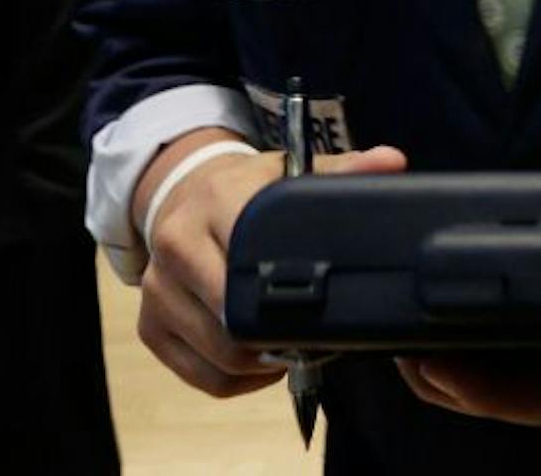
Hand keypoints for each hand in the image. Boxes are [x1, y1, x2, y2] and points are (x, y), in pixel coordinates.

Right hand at [134, 136, 406, 397]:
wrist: (181, 190)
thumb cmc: (246, 187)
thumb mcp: (291, 171)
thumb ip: (344, 170)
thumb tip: (392, 162)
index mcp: (217, 202)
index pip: (253, 264)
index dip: (293, 297)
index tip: (322, 304)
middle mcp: (175, 246)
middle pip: (236, 324)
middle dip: (279, 338)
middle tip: (310, 333)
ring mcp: (156, 291)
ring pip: (220, 359)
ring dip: (262, 363)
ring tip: (285, 342)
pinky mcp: (148, 327)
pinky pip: (202, 379)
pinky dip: (237, 380)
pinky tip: (257, 356)